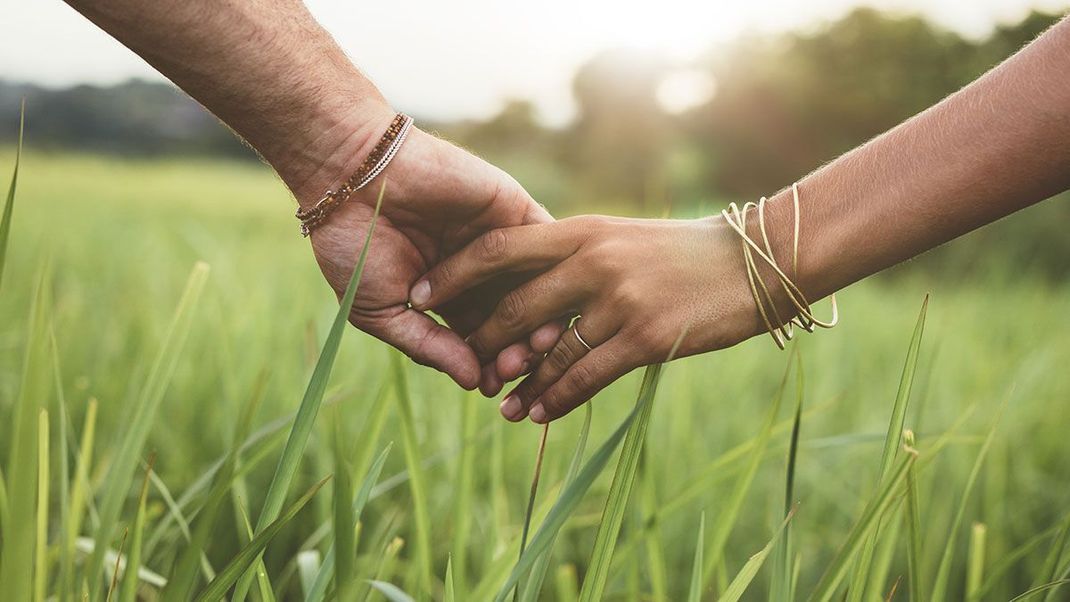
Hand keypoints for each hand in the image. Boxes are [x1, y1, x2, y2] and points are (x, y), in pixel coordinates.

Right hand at [287, 106, 562, 389]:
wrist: (351, 177)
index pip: (482, 341)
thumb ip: (429, 347)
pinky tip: (550, 298)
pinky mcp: (513, 209)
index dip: (489, 366)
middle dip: (518, 348)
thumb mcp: (383, 310)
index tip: (492, 386)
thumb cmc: (354, 246)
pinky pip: (546, 243)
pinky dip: (552, 271)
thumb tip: (473, 383)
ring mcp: (500, 241)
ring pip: (536, 287)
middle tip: (516, 368)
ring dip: (541, 317)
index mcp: (449, 299)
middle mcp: (480, 274)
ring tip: (535, 343)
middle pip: (515, 320)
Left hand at [410, 215, 772, 422]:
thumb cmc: (683, 252)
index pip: (499, 248)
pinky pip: (585, 376)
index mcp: (581, 230)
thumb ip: (575, 255)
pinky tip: (540, 414)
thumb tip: (528, 284)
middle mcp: (592, 261)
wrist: (753, 261)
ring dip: (519, 384)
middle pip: (514, 308)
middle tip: (467, 367)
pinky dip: (557, 399)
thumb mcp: (622, 237)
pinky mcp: (644, 337)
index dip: (453, 274)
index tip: (422, 294)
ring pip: (548, 351)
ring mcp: (618, 300)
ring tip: (500, 407)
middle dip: (483, 342)